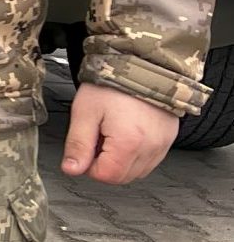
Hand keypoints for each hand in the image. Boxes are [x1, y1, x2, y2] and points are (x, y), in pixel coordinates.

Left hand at [61, 81, 177, 184]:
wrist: (142, 64)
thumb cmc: (112, 85)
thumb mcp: (85, 112)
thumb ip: (78, 145)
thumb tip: (72, 169)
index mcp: (129, 143)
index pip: (106, 176)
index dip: (89, 165)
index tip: (86, 145)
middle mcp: (151, 147)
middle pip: (123, 177)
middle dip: (105, 163)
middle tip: (98, 137)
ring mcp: (163, 144)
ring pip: (138, 171)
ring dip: (121, 160)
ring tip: (113, 132)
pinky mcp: (169, 139)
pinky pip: (151, 159)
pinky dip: (136, 154)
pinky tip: (127, 133)